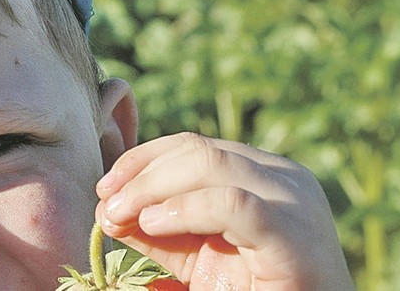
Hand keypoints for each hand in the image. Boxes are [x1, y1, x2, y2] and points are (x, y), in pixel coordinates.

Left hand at [95, 132, 353, 289]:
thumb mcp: (191, 254)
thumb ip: (153, 228)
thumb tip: (105, 207)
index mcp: (262, 173)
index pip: (192, 146)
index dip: (142, 160)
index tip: (105, 187)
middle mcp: (283, 177)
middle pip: (197, 149)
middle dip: (141, 172)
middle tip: (106, 203)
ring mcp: (294, 200)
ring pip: (211, 164)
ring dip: (152, 187)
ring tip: (121, 215)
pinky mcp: (294, 234)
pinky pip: (233, 204)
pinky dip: (185, 209)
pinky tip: (154, 223)